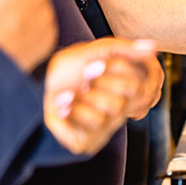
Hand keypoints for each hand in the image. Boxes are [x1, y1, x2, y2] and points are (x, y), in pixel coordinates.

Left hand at [44, 38, 162, 154]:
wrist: (32, 89)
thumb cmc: (66, 69)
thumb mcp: (96, 51)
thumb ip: (126, 49)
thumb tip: (153, 47)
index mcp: (129, 81)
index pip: (144, 74)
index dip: (118, 67)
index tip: (99, 62)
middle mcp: (123, 103)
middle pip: (132, 90)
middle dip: (103, 80)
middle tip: (85, 77)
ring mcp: (109, 122)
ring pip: (115, 106)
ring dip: (86, 95)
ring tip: (69, 92)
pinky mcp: (93, 137)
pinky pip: (97, 122)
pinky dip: (75, 110)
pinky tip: (64, 104)